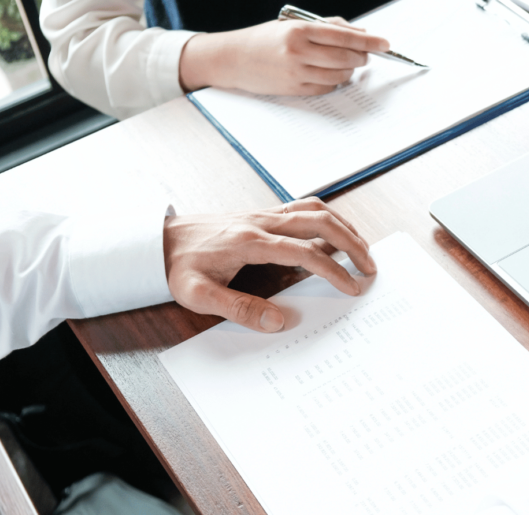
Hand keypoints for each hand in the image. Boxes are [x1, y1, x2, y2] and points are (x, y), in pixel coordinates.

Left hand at [163, 198, 376, 332]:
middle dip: (351, 243)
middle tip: (371, 266)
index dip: (333, 271)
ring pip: (315, 209)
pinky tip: (334, 232)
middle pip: (320, 222)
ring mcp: (263, 215)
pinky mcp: (261, 214)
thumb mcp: (198, 295)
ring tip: (362, 248)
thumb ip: (238, 308)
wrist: (157, 240)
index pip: (305, 253)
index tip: (352, 287)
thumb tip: (278, 321)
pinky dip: (327, 217)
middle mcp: (261, 222)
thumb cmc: (177, 267)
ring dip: (343, 226)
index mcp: (250, 242)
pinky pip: (302, 208)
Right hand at [179, 18, 389, 95]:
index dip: (369, 41)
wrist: (233, 58)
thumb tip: (359, 31)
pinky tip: (329, 74)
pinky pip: (326, 88)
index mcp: (300, 30)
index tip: (385, 44)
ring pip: (339, 75)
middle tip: (366, 55)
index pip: (345, 36)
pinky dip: (334, 82)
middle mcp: (299, 52)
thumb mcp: (293, 24)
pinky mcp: (294, 89)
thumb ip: (326, 26)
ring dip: (349, 70)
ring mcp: (297, 73)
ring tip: (345, 63)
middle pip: (346, 57)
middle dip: (362, 56)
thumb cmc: (265, 38)